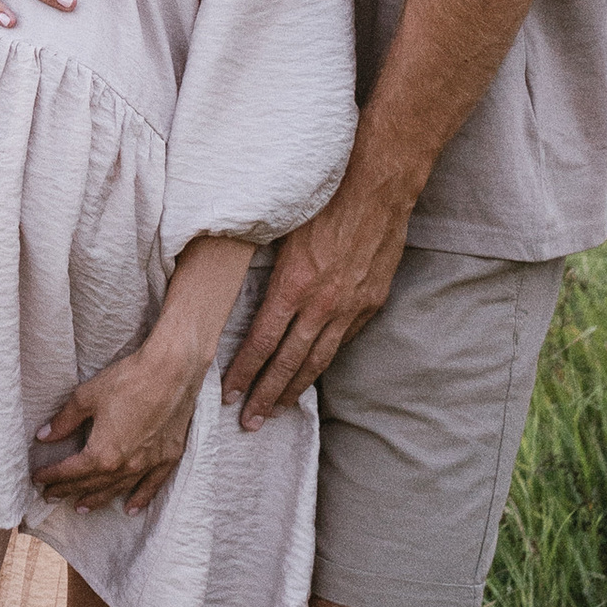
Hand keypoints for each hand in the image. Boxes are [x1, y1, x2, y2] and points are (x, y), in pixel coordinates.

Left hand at [32, 333, 205, 514]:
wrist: (172, 371)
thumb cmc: (129, 380)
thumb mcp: (87, 397)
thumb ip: (65, 420)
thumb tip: (45, 435)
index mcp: (102, 453)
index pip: (70, 471)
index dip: (52, 476)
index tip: (38, 479)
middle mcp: (125, 466)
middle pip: (91, 483)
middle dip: (68, 489)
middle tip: (51, 495)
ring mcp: (148, 464)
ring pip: (118, 489)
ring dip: (97, 499)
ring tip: (81, 506)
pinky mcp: (168, 458)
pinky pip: (152, 486)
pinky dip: (140, 498)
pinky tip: (130, 509)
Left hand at [220, 163, 414, 424]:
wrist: (378, 184)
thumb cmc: (323, 196)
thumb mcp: (279, 227)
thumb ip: (260, 262)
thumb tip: (228, 279)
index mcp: (293, 284)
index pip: (262, 342)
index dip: (243, 372)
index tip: (228, 394)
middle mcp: (322, 303)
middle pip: (289, 362)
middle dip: (266, 395)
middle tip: (249, 422)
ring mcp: (350, 306)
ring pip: (318, 359)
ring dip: (295, 389)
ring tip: (278, 410)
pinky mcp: (372, 301)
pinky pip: (344, 341)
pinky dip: (325, 361)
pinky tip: (312, 373)